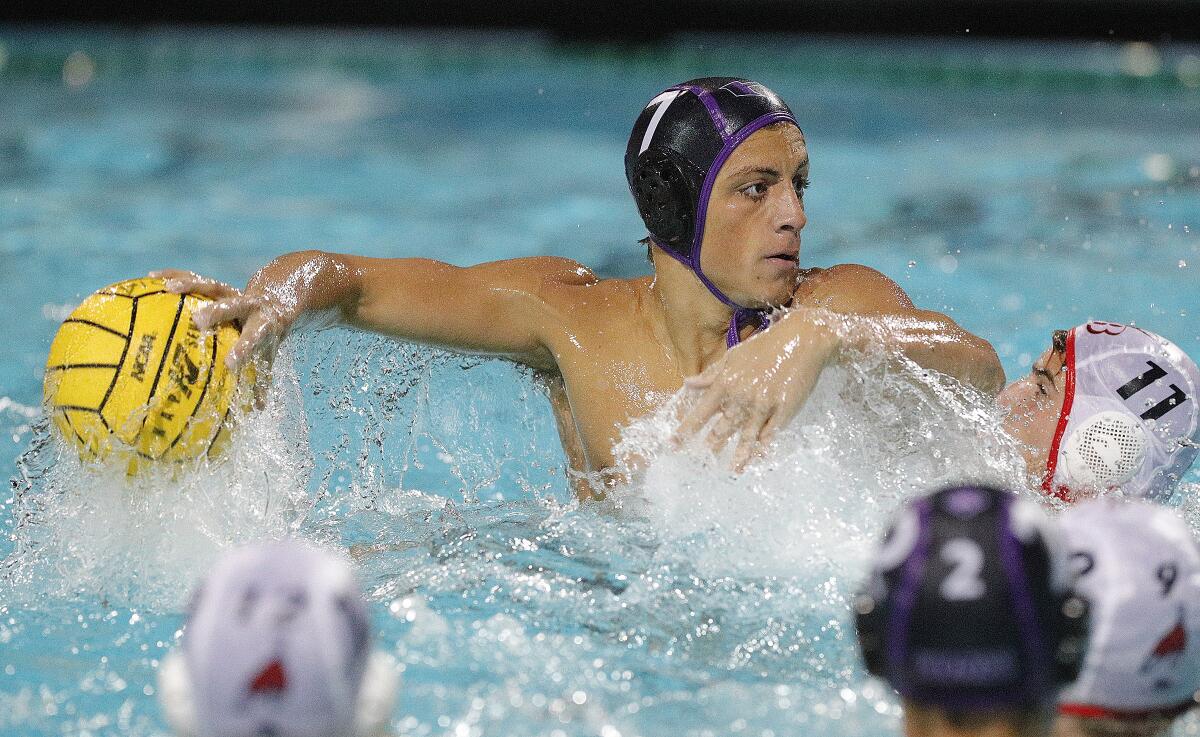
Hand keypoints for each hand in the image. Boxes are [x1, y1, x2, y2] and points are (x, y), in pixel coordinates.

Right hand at [148, 268, 299, 369]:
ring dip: (191, 285)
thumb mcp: (268, 353)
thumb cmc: (267, 335)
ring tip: (167, 288)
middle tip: (198, 320)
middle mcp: (249, 305)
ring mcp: (232, 292)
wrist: (276, 300)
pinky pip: (195, 278)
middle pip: (233, 305)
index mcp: (262, 324)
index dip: (243, 349)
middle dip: (217, 311)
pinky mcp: (218, 284)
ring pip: (212, 286)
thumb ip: (262, 378)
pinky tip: (150, 278)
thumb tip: (256, 409)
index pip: (254, 337)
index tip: (229, 364)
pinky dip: (175, 276)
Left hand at [674, 309, 840, 470]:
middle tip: (701, 463)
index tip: (673, 444)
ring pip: (747, 436)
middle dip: (711, 446)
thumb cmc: (765, 347)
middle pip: (722, 428)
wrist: (801, 340)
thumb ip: (710, 374)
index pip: (700, 412)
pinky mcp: (784, 410)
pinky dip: (763, 448)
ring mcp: (763, 405)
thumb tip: (687, 384)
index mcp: (725, 382)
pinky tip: (758, 459)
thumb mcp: (733, 356)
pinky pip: (771, 434)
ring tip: (731, 470)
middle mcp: (741, 396)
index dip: (686, 430)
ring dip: (738, 455)